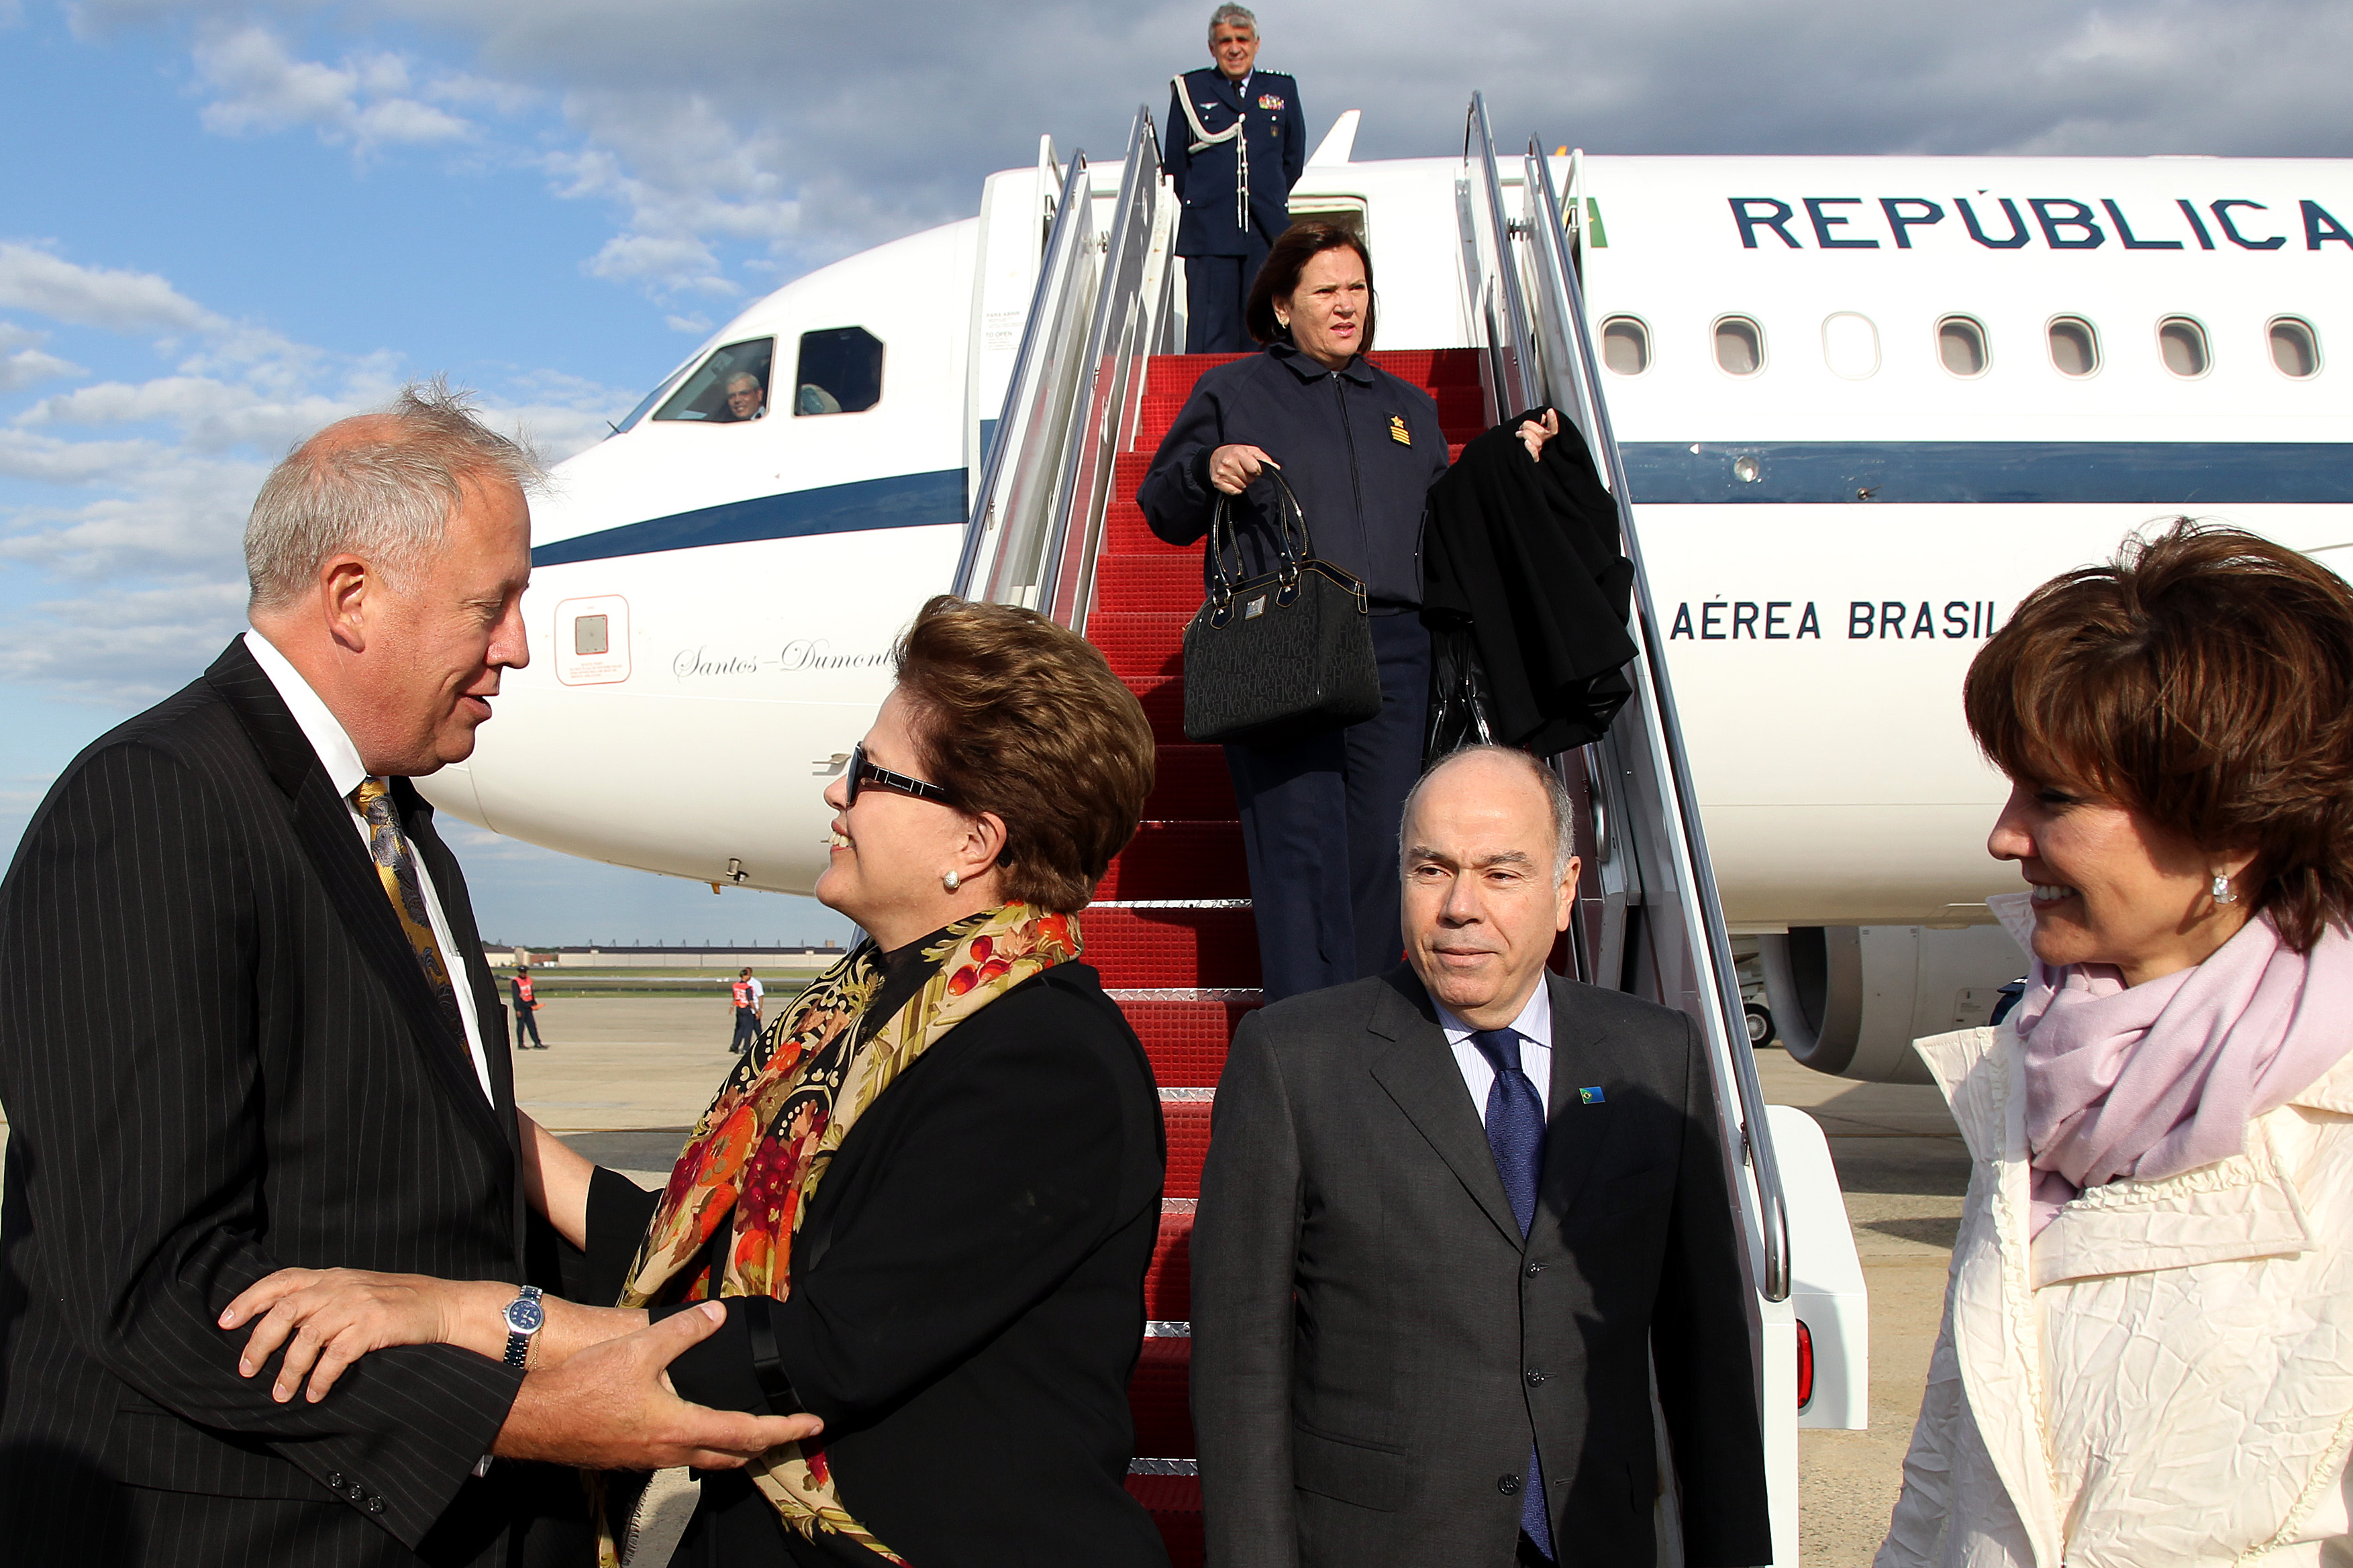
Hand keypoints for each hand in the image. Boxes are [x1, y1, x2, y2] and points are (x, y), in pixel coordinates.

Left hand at [222, 1269, 505, 1403]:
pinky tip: (315, 1394)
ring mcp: (356, 1305)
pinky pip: (336, 1356)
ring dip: (288, 1369)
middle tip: (245, 1369)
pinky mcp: (373, 1326)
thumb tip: (283, 1322)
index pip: (280, 1281)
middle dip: (258, 1343)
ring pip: (306, 1337)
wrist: (443, 1306)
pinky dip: (320, 1378)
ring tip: (280, 1393)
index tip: (225, 1322)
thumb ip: (324, 1298)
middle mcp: (339, 1286)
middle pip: (283, 1311)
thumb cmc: (398, 1303)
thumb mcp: (357, 1290)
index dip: (248, 1299)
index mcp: (332, 1277)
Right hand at [492, 1303, 822, 1469]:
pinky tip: (696, 1427)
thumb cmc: (583, 1386)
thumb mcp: (638, 1349)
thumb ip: (683, 1331)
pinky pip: (679, 1457)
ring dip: (734, 1448)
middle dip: (765, 1445)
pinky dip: (702, 1446)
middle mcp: (670, 1452)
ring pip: (705, 1459)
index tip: (813, 1424)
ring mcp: (648, 1459)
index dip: (784, 1429)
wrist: (533, 1419)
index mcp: (681, 1428)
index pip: (748, 1434)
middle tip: (789, 1431)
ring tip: (752, 1431)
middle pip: (732, 1456)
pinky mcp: (630, 1457)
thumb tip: (718, 1314)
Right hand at [1208, 443, 1278, 494]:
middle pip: (1249, 479)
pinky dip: (1236, 488)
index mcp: (1238, 453)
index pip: (1254, 469)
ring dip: (1242, 482)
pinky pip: (1235, 491)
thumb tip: (1276, 468)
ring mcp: (1222, 473)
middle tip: (1243, 470)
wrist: (1214, 456)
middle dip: (1249, 476)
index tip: (1254, 469)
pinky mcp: (1217, 482)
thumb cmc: (1236, 453)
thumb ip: (1264, 459)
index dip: (1257, 471)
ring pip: (1242, 486)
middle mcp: (1228, 463)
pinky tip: (1233, 480)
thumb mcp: (1250, 451)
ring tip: (1237, 474)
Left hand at [1518, 407, 1560, 461]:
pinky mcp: (1535, 459)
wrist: (1512, 455)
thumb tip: (1542, 416)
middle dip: (1528, 425)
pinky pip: (1535, 452)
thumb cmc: (1520, 439)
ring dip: (1525, 434)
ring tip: (1519, 434)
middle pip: (1541, 431)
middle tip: (1521, 427)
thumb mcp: (1530, 427)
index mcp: (1545, 434)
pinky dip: (1531, 447)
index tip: (1550, 411)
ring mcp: (1539, 450)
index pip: (1553, 427)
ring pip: (1536, 440)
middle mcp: (1544, 442)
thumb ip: (1537, 421)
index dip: (1553, 420)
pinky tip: (1526, 443)